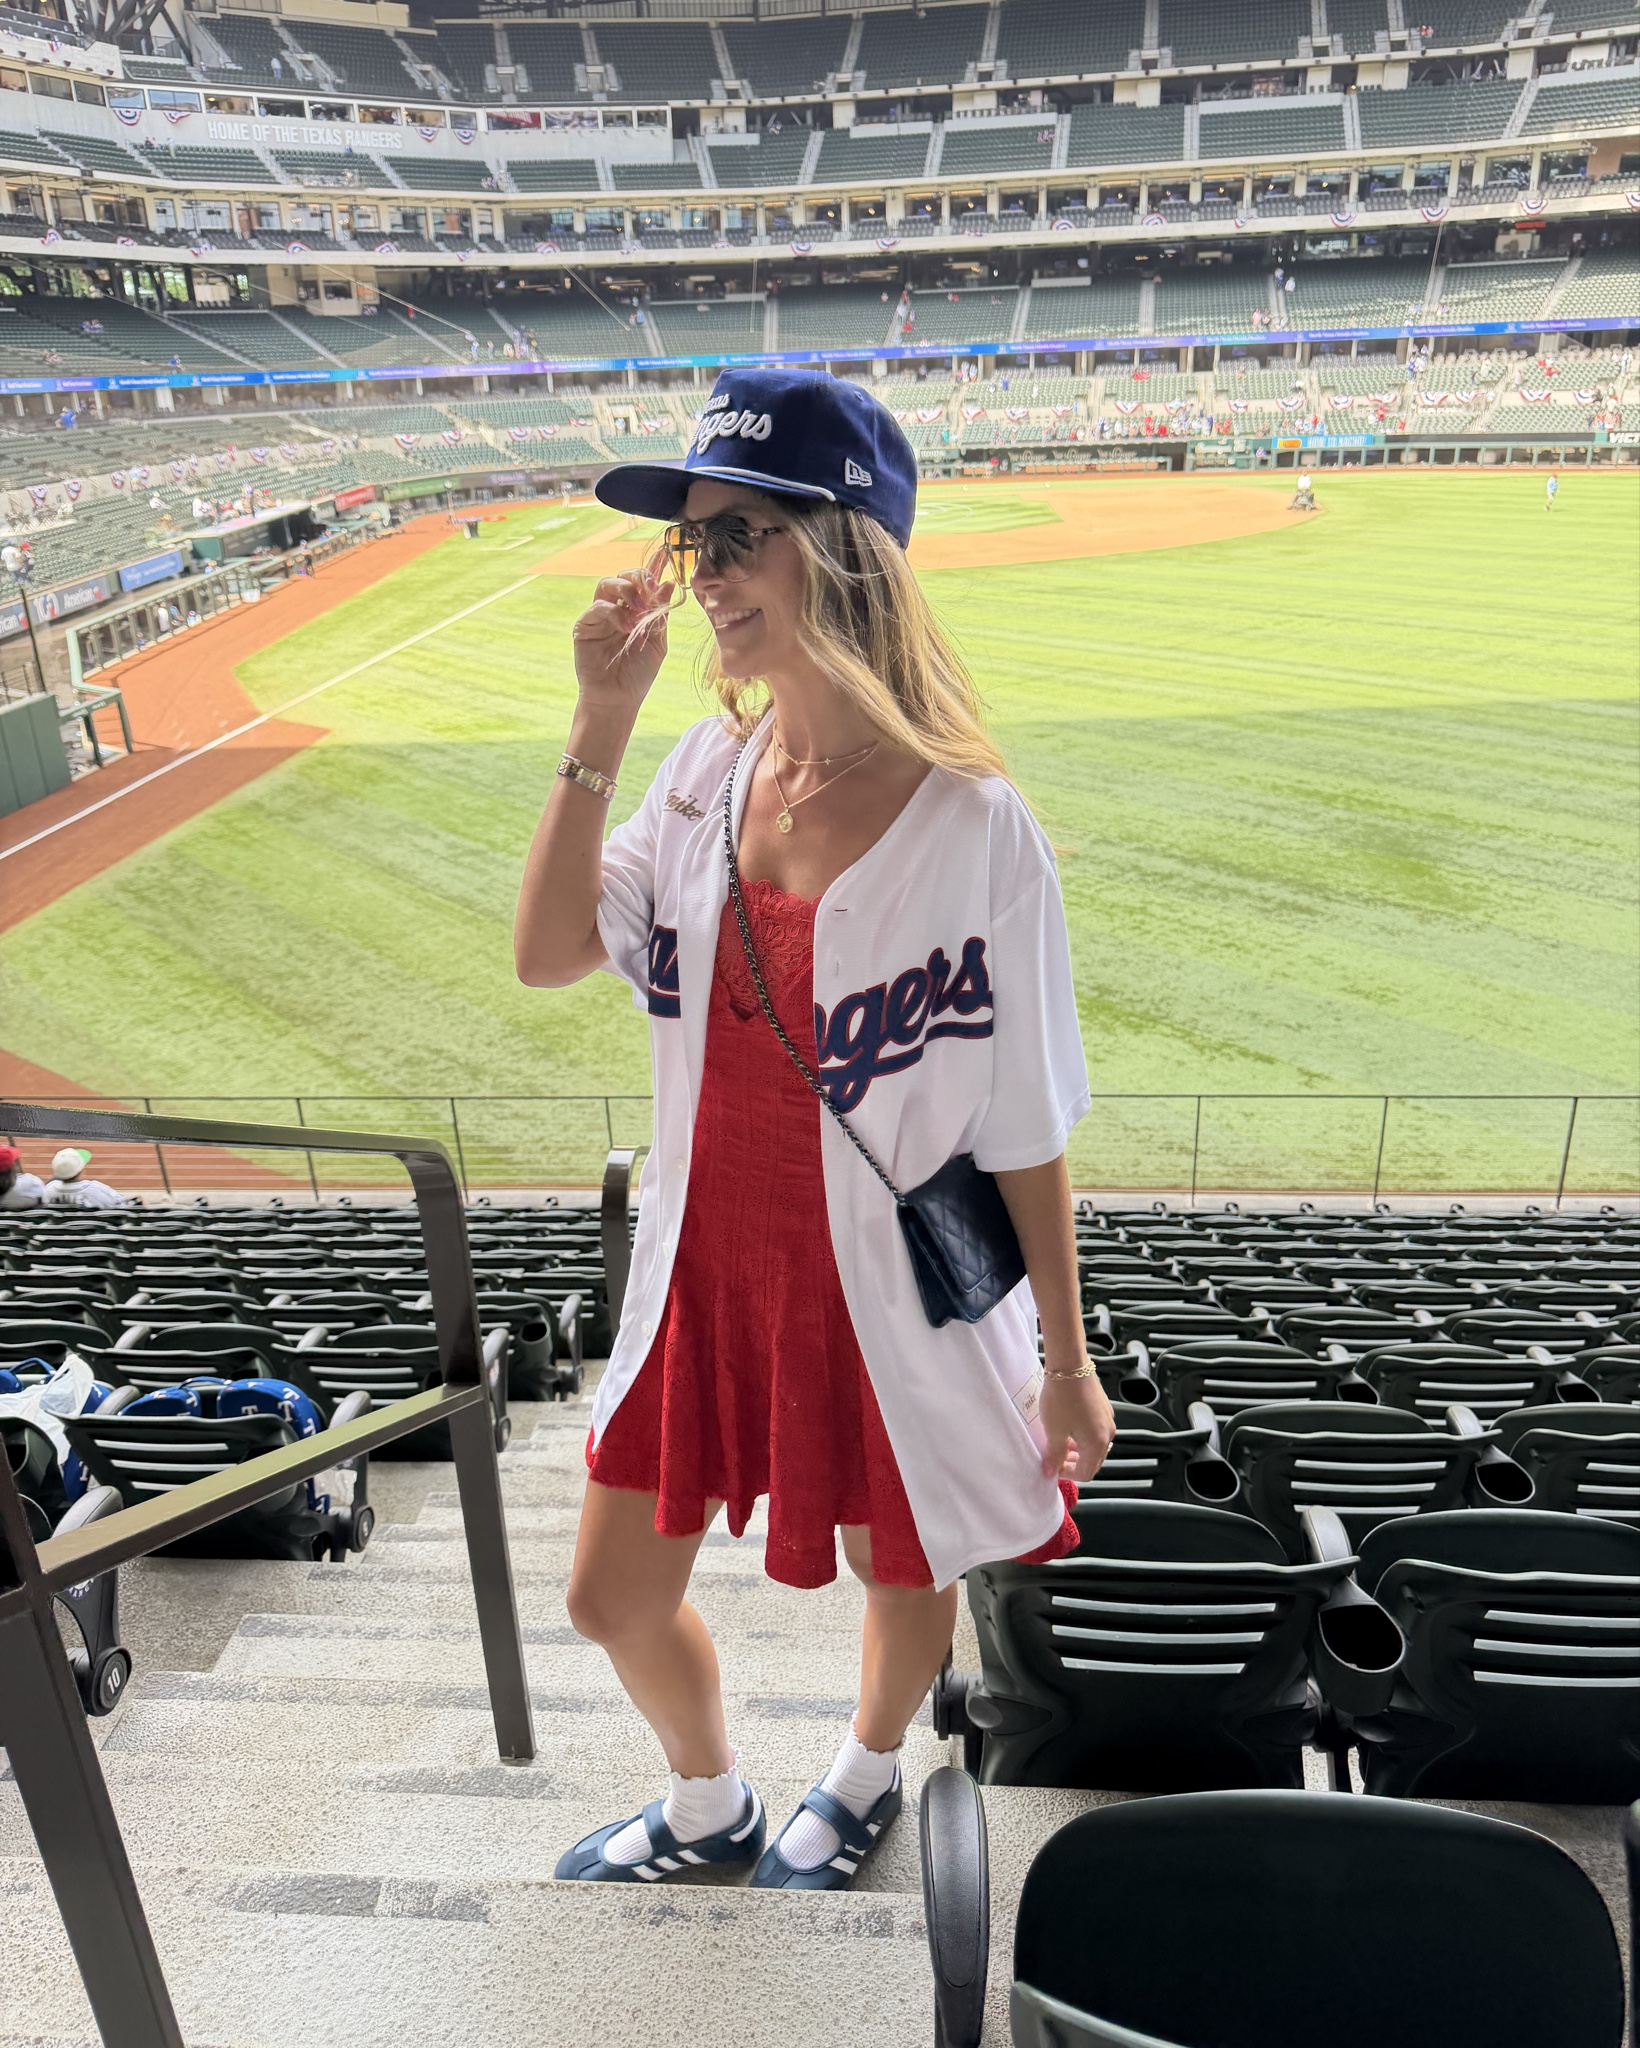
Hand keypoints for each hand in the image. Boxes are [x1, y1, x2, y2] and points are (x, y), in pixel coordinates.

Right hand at [572, 567, 674, 714]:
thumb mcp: (657, 642)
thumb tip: (669, 583)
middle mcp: (617, 608)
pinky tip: (626, 626)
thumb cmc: (638, 674)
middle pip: (623, 576)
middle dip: (638, 578)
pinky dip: (614, 612)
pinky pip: (597, 607)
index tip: (665, 555)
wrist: (618, 699)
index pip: (643, 582)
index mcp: (636, 610)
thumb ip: (660, 613)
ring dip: (626, 590)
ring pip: (607, 584)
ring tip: (638, 609)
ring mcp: (599, 615)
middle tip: (650, 590)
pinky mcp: (585, 626)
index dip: (653, 567)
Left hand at [1039, 1364, 1115, 1483]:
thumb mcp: (1054, 1430)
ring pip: (1094, 1446)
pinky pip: (1095, 1431)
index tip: (1052, 1467)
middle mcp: (1108, 1434)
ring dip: (1078, 1450)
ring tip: (1059, 1443)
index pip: (1086, 1473)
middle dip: (1074, 1464)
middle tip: (1054, 1458)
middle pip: (1093, 1461)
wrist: (1070, 1365)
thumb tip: (1050, 1472)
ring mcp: (1108, 1420)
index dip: (1067, 1474)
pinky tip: (1067, 1428)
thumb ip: (1054, 1455)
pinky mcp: (1104, 1408)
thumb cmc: (1061, 1398)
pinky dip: (1082, 1436)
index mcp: (1098, 1444)